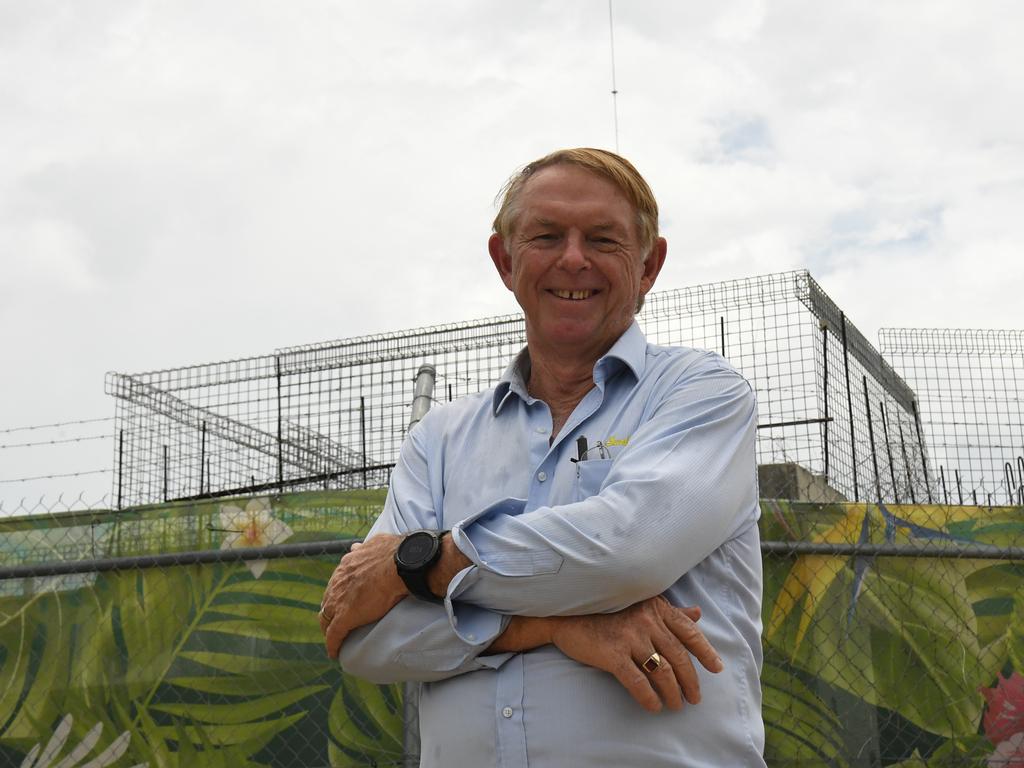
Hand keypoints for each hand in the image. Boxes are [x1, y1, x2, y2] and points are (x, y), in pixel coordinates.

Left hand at [320, 534, 405, 658]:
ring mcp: (339, 600)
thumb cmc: (394, 553)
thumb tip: (356, 547)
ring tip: (333, 638)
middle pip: (327, 600)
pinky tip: (334, 652)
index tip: (341, 601)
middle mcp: (338, 581)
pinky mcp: (345, 617)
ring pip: (326, 619)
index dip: (337, 594)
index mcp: (346, 565)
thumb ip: (364, 548)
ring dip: (329, 628)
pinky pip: (333, 635)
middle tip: (335, 620)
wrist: (400, 564)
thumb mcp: (375, 543)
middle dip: (330, 611)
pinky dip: (332, 645)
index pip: (336, 583)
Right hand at [549, 596, 722, 712]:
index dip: (705, 651)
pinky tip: (654, 706)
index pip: (689, 631)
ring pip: (662, 671)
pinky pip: (637, 681)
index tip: (717, 668)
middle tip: (695, 698)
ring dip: (673, 692)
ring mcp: (630, 637)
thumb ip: (670, 612)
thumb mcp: (642, 606)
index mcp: (656, 608)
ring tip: (676, 705)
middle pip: (678, 656)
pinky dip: (648, 697)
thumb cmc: (607, 612)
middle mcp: (646, 621)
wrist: (568, 616)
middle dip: (691, 681)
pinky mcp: (613, 654)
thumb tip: (697, 614)